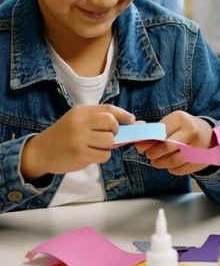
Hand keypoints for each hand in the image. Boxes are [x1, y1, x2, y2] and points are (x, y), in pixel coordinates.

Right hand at [20, 105, 135, 179]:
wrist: (41, 152)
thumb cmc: (63, 135)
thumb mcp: (76, 120)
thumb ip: (97, 119)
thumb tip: (130, 122)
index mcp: (81, 112)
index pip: (108, 109)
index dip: (123, 115)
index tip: (132, 120)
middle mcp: (80, 122)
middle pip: (112, 123)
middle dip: (115, 131)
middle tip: (108, 136)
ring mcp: (80, 138)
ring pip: (110, 141)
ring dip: (108, 146)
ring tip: (96, 147)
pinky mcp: (80, 154)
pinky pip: (104, 155)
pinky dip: (102, 156)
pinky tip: (91, 155)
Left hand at [135, 111, 214, 175]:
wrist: (212, 136)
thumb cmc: (187, 129)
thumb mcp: (173, 124)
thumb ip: (156, 133)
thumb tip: (139, 144)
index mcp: (181, 119)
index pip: (159, 132)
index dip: (148, 142)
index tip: (142, 147)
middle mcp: (191, 131)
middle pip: (166, 147)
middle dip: (153, 154)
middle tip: (150, 155)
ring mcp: (197, 147)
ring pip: (172, 161)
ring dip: (160, 163)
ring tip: (157, 161)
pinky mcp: (200, 161)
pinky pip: (180, 170)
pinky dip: (171, 169)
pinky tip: (170, 165)